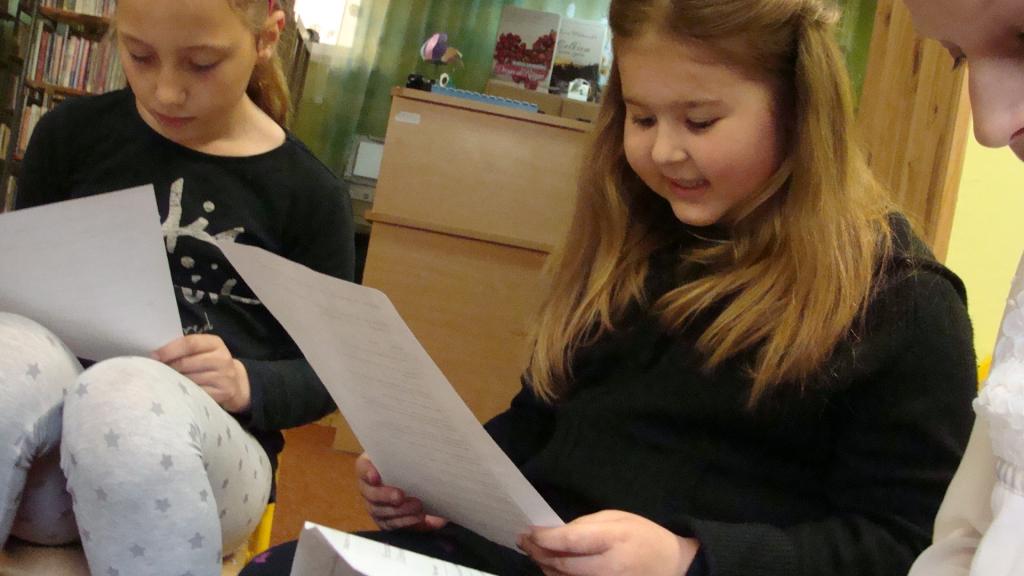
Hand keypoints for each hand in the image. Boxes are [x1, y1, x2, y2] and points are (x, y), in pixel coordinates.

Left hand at [153, 334, 250, 412]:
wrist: (236, 382)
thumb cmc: (211, 363)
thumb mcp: (205, 350)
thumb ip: (186, 349)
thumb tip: (156, 355)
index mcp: (215, 343)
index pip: (190, 344)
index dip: (170, 350)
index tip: (154, 356)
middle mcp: (222, 358)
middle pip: (186, 363)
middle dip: (169, 367)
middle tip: (157, 371)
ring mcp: (223, 376)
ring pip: (189, 379)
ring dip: (175, 381)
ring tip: (168, 381)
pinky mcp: (222, 393)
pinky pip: (196, 393)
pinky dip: (185, 393)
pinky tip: (180, 391)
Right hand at [355, 453, 447, 530]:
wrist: (414, 477)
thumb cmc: (408, 461)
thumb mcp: (405, 453)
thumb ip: (408, 455)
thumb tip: (418, 455)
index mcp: (369, 466)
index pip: (363, 468)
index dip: (367, 472)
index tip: (375, 477)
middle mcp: (368, 488)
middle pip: (371, 494)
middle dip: (386, 496)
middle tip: (400, 496)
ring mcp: (375, 506)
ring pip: (381, 512)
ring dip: (400, 512)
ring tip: (417, 508)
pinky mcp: (385, 520)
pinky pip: (393, 525)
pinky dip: (407, 522)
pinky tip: (420, 518)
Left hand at [519, 510, 699, 575]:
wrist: (672, 567)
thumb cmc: (643, 537)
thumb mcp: (618, 518)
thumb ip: (585, 525)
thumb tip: (555, 534)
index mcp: (614, 539)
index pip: (570, 540)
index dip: (544, 537)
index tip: (528, 531)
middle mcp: (610, 568)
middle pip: (562, 565)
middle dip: (538, 553)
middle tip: (524, 542)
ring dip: (545, 568)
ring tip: (534, 553)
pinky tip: (552, 569)